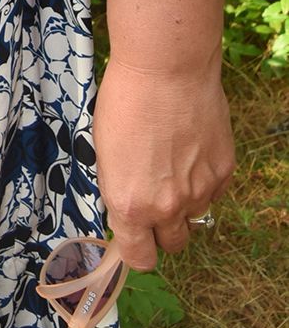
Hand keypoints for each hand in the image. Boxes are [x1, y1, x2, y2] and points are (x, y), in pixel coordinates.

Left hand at [93, 54, 233, 267]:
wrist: (166, 69)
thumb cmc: (125, 100)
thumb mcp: (104, 150)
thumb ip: (119, 189)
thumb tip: (127, 210)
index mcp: (130, 204)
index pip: (139, 259)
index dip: (135, 249)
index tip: (133, 236)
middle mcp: (167, 207)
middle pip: (171, 245)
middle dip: (161, 229)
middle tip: (154, 198)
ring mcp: (200, 192)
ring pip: (194, 218)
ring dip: (183, 203)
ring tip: (171, 163)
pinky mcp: (223, 173)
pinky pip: (213, 192)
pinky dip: (202, 180)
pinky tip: (189, 148)